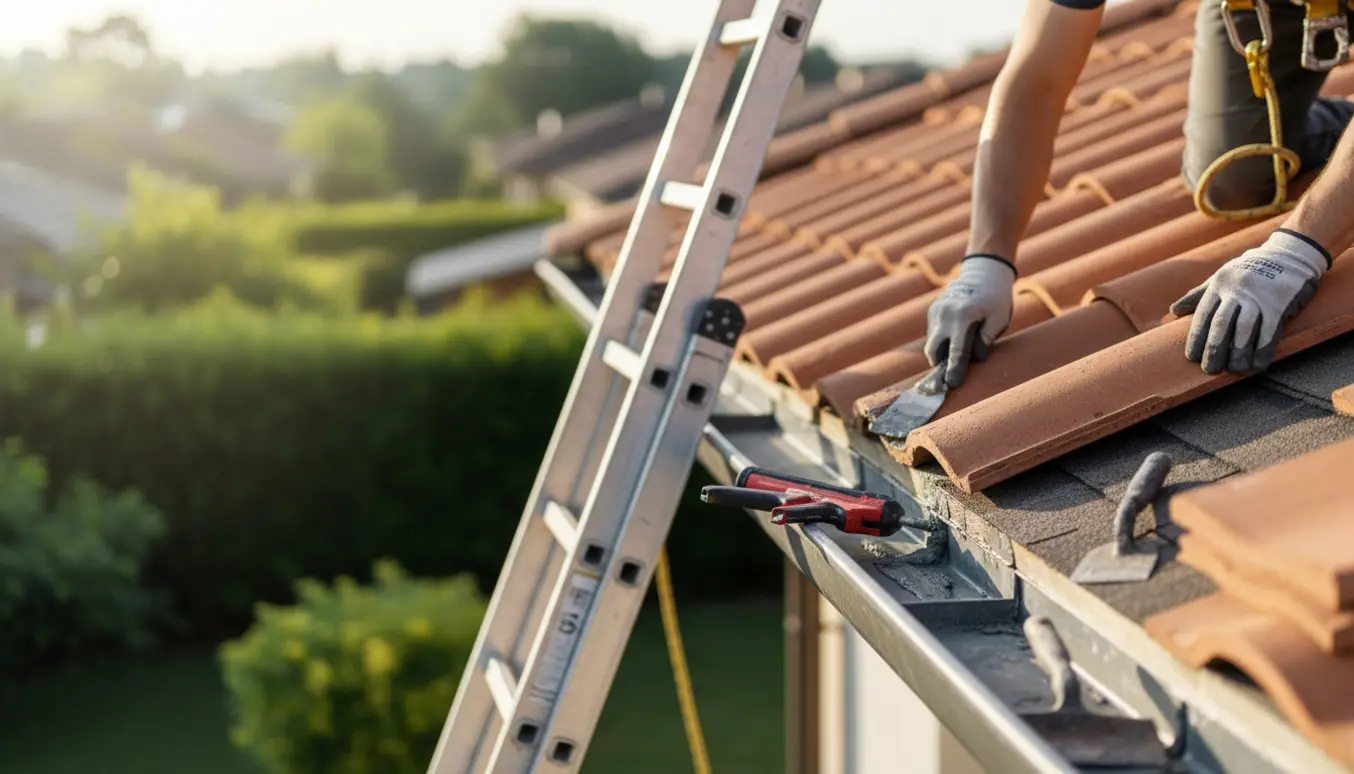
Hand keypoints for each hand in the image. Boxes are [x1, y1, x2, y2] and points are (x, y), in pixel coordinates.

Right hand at [923, 254, 1015, 387]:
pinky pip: (933, 333)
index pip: (956, 351)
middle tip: (949, 376)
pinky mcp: (933, 310)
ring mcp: (936, 311)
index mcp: (963, 316)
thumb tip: (974, 358)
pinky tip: (954, 339)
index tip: (951, 385)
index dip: (954, 370)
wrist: (984, 272)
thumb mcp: (999, 319)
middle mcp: (944, 314)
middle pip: (934, 350)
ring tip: (955, 356)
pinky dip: (941, 341)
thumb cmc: (997, 298)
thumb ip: (986, 340)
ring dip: (941, 353)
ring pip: (932, 342)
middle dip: (940, 365)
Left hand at [1171, 228, 1330, 374]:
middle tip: (1209, 370)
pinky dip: (1262, 350)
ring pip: (1244, 330)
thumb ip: (1197, 295)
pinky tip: (1257, 365)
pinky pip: (1269, 332)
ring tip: (1233, 370)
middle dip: (1214, 350)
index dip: (1196, 338)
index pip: (1203, 316)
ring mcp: (1259, 298)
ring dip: (1238, 354)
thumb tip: (1174, 310)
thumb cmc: (1249, 271)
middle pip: (1221, 325)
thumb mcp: (1221, 277)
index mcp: (1219, 285)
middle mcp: (1237, 291)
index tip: (1192, 357)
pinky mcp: (1280, 305)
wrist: (1290, 254)